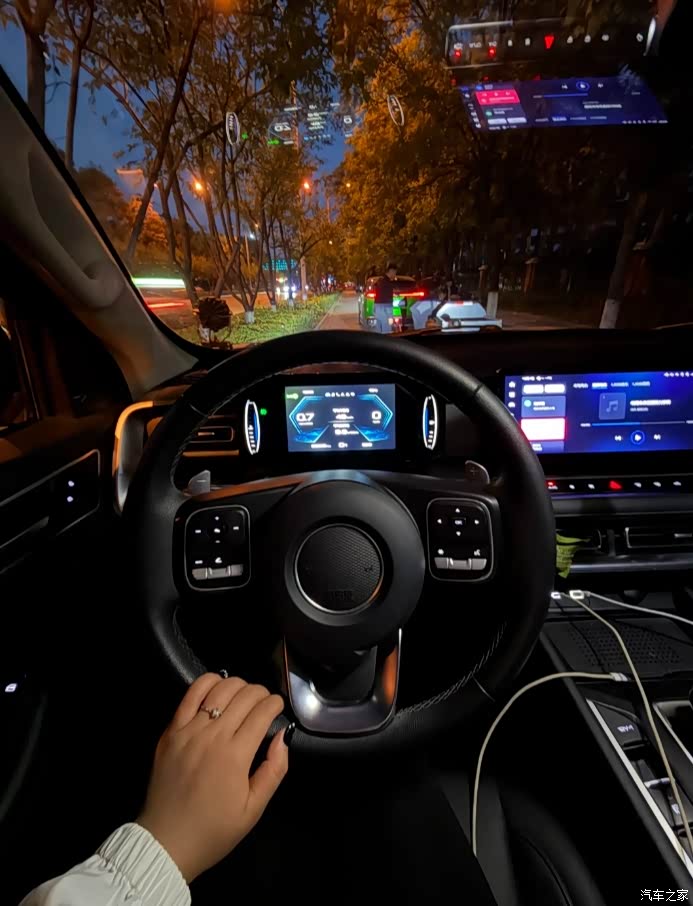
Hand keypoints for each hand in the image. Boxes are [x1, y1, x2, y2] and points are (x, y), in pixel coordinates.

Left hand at [138, 673, 288, 881]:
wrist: (166, 843)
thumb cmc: (213, 830)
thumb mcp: (254, 809)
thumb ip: (274, 770)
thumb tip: (283, 737)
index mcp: (235, 756)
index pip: (262, 712)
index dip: (275, 704)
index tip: (278, 707)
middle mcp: (212, 736)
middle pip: (244, 696)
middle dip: (260, 693)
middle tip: (264, 702)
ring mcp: (188, 731)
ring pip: (220, 690)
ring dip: (238, 685)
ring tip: (244, 694)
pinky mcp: (171, 731)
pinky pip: (190, 695)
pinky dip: (207, 682)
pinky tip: (217, 684)